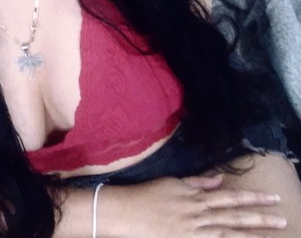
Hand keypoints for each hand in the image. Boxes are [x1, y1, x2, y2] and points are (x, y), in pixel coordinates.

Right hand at [101, 173, 285, 236]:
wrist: (128, 211)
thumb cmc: (148, 194)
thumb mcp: (173, 182)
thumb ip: (197, 182)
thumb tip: (218, 178)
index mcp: (196, 197)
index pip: (231, 197)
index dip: (252, 198)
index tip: (271, 198)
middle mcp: (199, 214)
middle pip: (235, 217)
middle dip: (259, 218)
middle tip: (282, 219)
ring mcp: (194, 231)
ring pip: (228, 234)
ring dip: (250, 234)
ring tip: (271, 235)